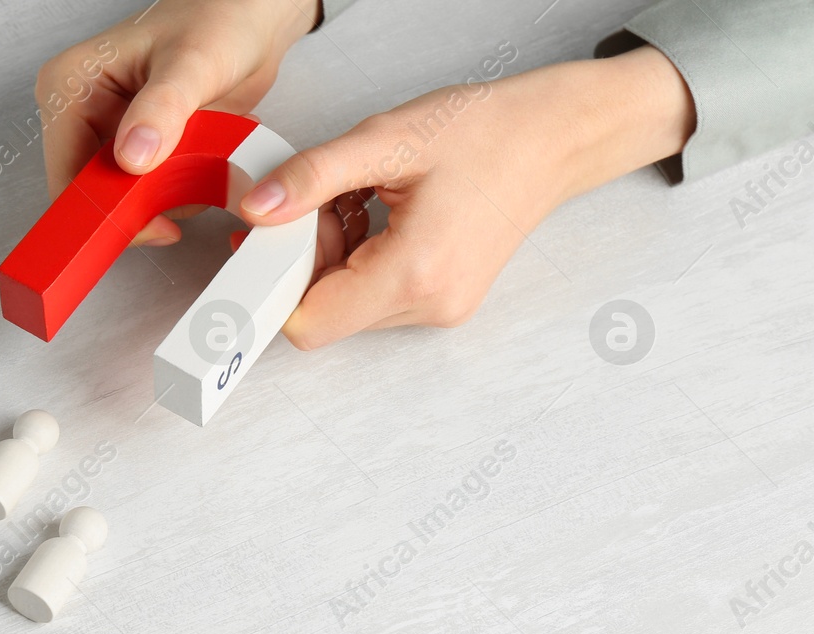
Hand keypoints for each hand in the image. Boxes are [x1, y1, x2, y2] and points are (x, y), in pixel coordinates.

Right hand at [35, 0, 321, 245]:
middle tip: (192, 180)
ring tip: (205, 155)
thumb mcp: (191, 62)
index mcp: (70, 86)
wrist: (251, 19)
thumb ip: (163, 108)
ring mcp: (107, 135)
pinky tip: (205, 159)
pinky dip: (181, 191)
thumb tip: (131, 158)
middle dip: (145, 202)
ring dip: (170, 196)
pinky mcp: (135, 151)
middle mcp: (80, 114)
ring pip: (124, 202)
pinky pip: (149, 195)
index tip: (154, 224)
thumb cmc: (219, 19)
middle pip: (93, 195)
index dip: (105, 210)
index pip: (66, 175)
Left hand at [233, 46, 695, 348]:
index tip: (276, 239)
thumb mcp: (386, 140)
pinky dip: (359, 257)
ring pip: (347, 304)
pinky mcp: (442, 300)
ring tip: (363, 198)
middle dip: (309, 259)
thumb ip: (312, 178)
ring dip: (335, 256)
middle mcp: (429, 305)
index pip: (309, 323)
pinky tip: (378, 212)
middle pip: (325, 313)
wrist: (557, 136)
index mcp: (414, 274)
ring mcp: (439, 309)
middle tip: (330, 200)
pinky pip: (374, 295)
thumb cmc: (488, 131)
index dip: (280, 283)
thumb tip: (256, 209)